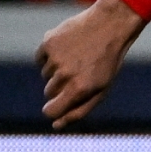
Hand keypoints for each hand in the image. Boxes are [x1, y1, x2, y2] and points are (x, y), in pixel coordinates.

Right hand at [35, 0, 147, 127]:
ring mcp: (55, 58)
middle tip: (80, 73)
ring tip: (77, 58)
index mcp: (80, 89)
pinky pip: (40, 59)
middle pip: (49, 93)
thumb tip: (56, 126)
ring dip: (57, 70)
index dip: (52, 110)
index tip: (56, 106)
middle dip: (61, 87)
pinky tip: (68, 48)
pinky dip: (50, 56)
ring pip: (45, 75)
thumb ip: (79, 110)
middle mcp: (65, 74)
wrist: (109, 25)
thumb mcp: (101, 88)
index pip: (51, 111)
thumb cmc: (107, 61)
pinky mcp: (48, 43)